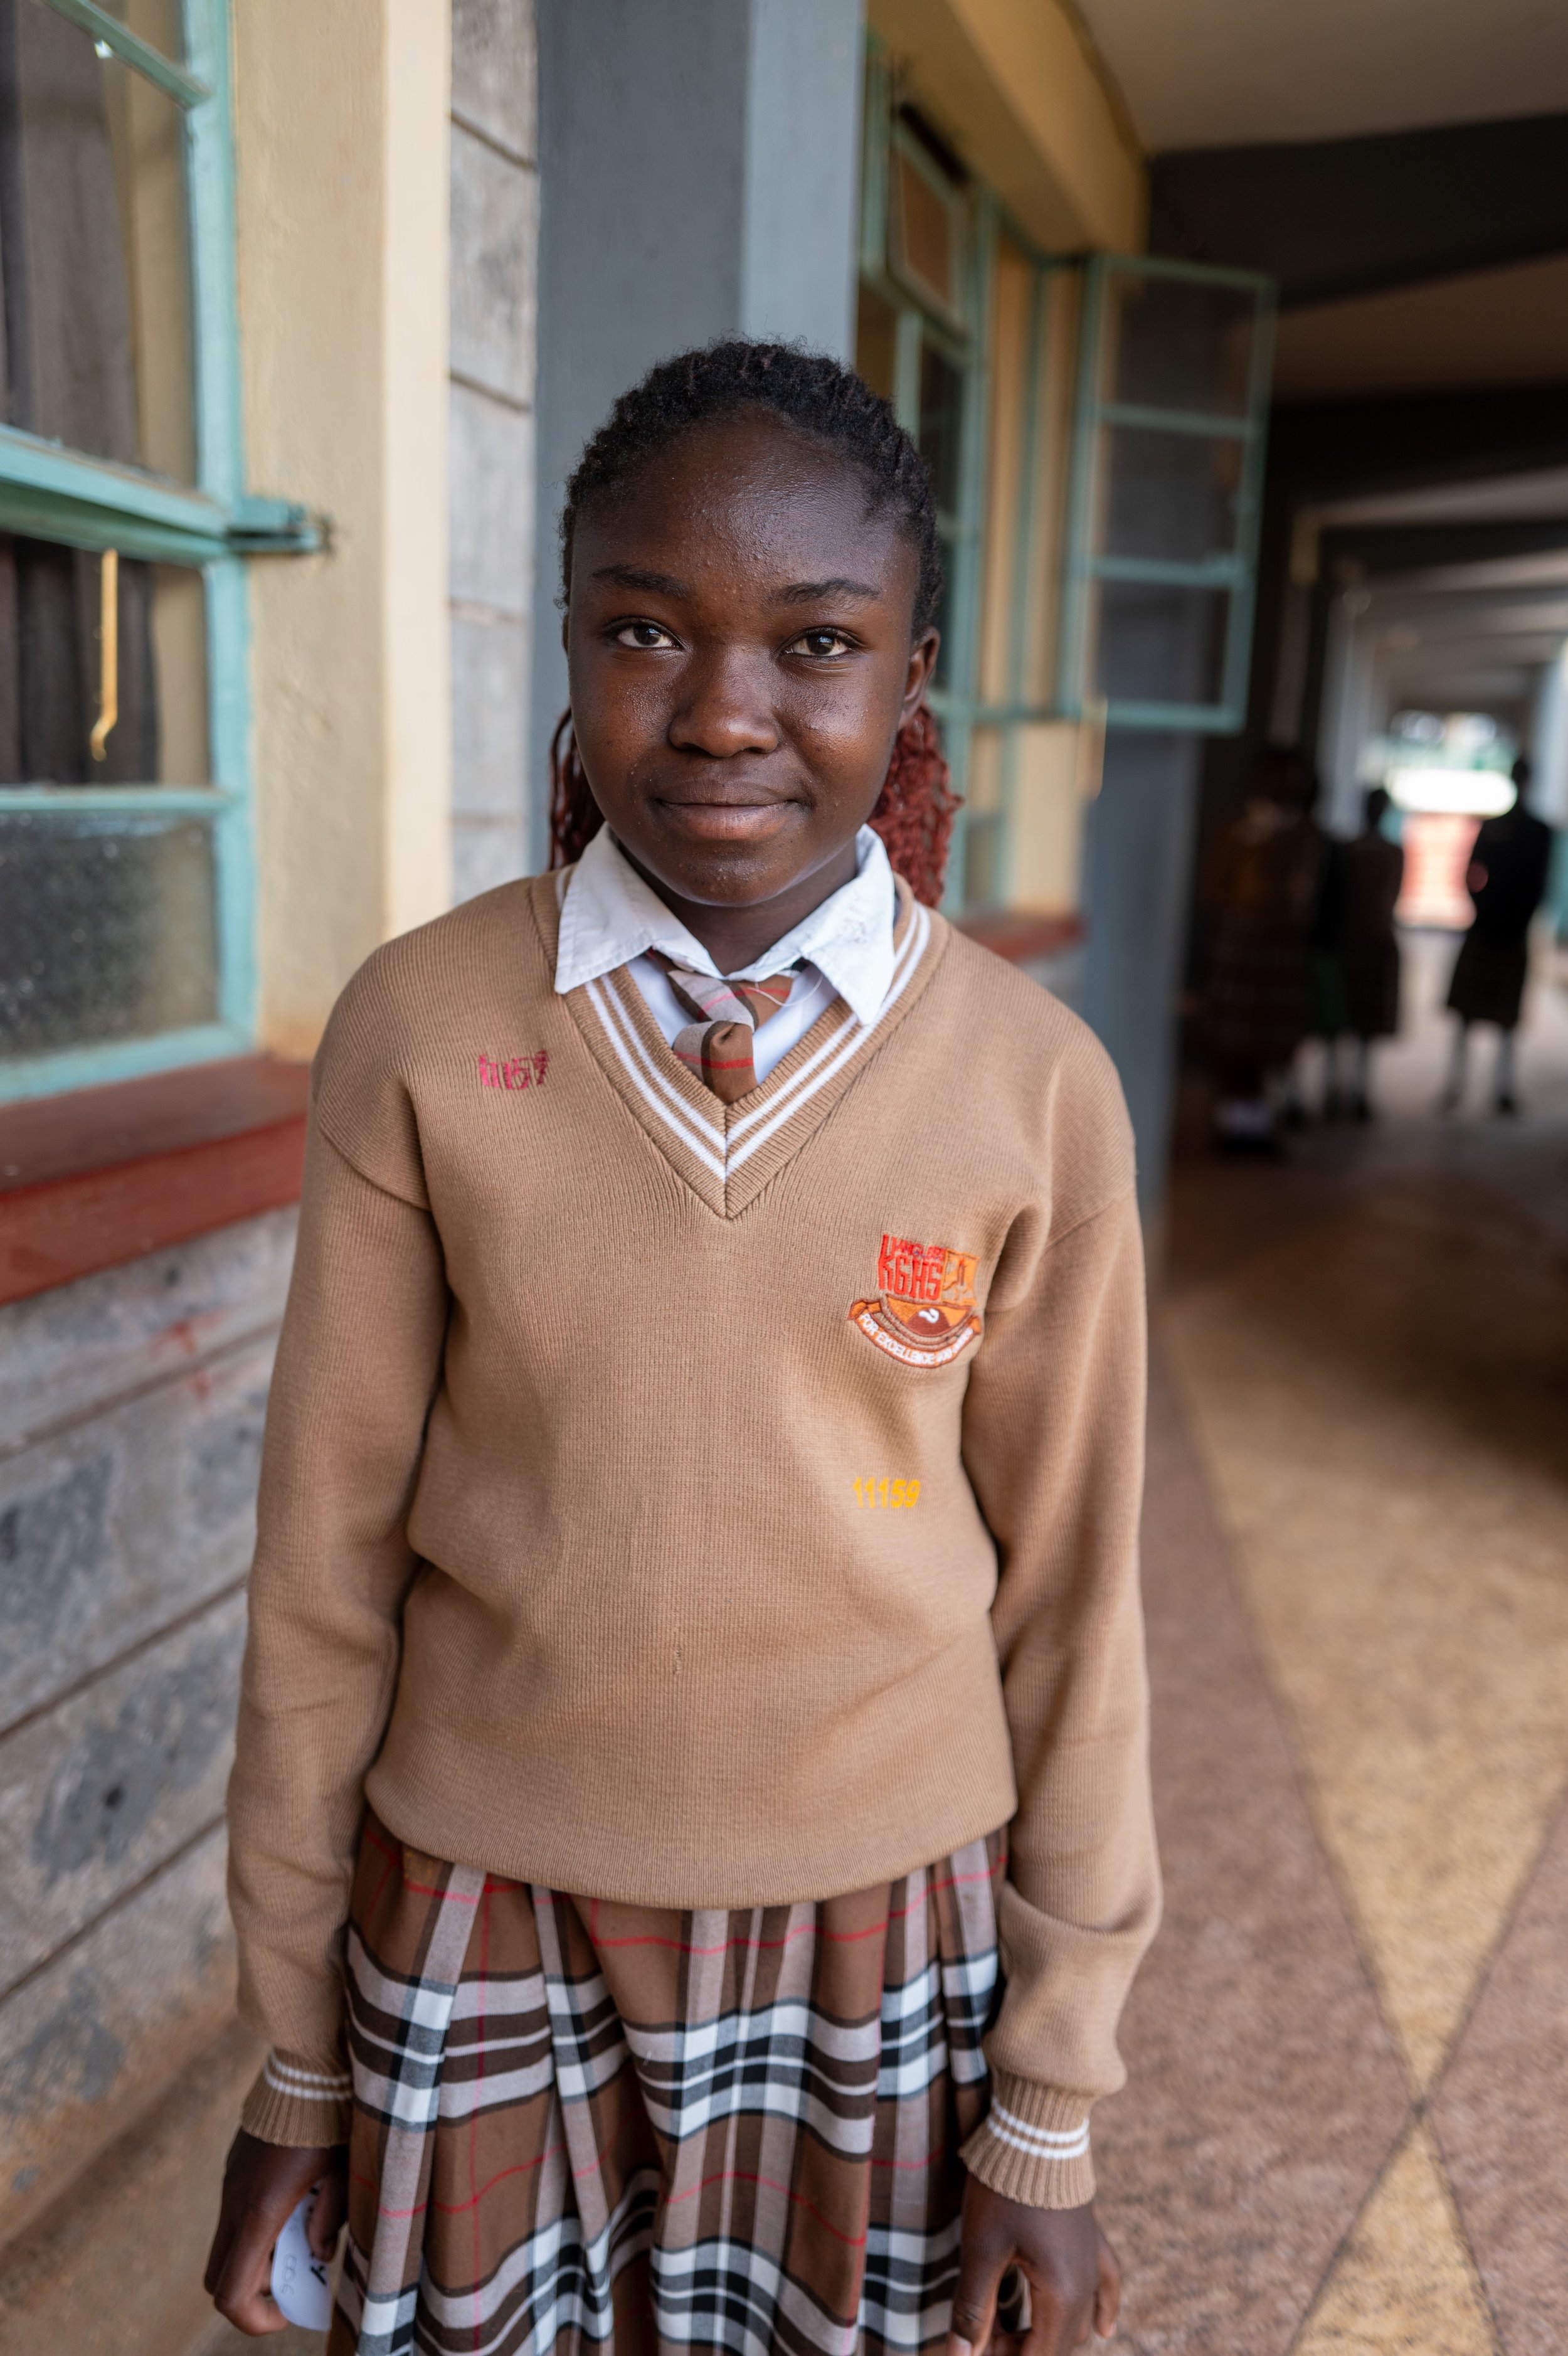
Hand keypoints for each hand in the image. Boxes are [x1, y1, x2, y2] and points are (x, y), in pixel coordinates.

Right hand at [204, 2128, 346, 2335]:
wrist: (306, 2066)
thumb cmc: (332, 2121)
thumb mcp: (342, 2175)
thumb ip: (330, 2220)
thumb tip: (319, 2255)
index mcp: (260, 2212)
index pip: (231, 2292)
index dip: (254, 2319)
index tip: (287, 2313)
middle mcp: (235, 2201)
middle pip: (220, 2276)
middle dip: (254, 2290)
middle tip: (297, 2275)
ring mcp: (230, 2183)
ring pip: (227, 2245)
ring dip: (258, 2256)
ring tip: (305, 2232)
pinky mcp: (234, 2168)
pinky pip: (235, 2214)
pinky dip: (257, 2228)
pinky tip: (296, 2202)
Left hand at [948, 2178, 1119, 2353]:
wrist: (1037, 2129)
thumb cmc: (1006, 2189)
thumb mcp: (981, 2249)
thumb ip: (973, 2307)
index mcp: (1063, 2294)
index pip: (1039, 2355)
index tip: (973, 2347)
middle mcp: (1087, 2285)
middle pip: (1060, 2342)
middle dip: (1021, 2348)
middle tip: (981, 2335)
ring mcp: (1094, 2260)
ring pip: (1080, 2321)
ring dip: (1048, 2333)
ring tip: (1009, 2329)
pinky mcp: (1093, 2237)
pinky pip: (1107, 2286)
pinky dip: (1104, 2310)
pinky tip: (1104, 2328)